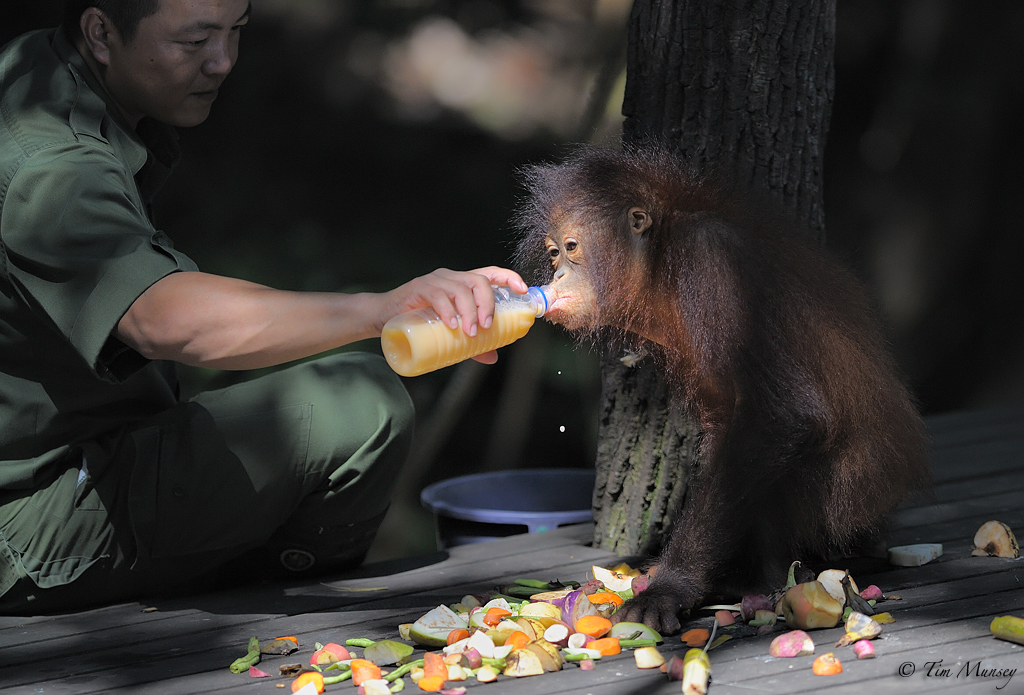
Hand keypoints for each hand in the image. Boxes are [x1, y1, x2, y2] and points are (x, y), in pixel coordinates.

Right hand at [376, 266, 527, 337]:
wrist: (383, 319)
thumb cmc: (419, 323)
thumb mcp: (449, 333)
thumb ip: (472, 344)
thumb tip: (493, 356)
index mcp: (462, 284)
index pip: (490, 273)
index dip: (509, 277)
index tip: (522, 290)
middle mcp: (451, 278)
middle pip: (479, 281)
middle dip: (488, 304)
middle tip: (486, 327)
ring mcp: (434, 281)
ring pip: (460, 289)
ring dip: (470, 311)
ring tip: (470, 332)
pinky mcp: (418, 288)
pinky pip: (437, 295)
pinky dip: (448, 310)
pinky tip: (452, 324)